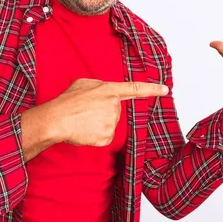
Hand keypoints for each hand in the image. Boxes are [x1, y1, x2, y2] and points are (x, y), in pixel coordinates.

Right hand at [47, 78, 168, 145]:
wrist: (56, 119)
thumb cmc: (67, 101)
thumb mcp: (83, 84)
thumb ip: (99, 86)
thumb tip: (105, 93)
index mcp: (109, 90)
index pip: (135, 88)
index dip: (152, 89)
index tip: (166, 90)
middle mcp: (114, 105)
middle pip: (115, 111)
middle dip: (103, 113)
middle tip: (86, 113)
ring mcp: (112, 121)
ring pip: (110, 125)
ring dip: (98, 125)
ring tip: (83, 121)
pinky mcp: (107, 136)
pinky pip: (105, 137)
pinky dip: (96, 136)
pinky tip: (85, 131)